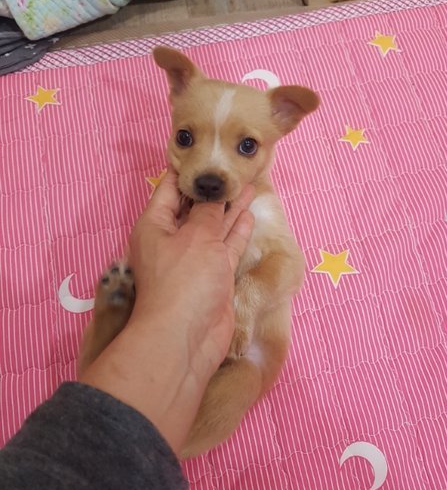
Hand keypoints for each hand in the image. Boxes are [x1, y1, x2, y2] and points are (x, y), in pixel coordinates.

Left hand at [80, 168, 254, 453]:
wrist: (188, 336)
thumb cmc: (185, 280)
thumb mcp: (198, 237)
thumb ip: (211, 213)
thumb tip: (215, 193)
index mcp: (156, 224)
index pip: (171, 188)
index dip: (189, 170)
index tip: (207, 152)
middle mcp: (173, 238)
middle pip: (195, 206)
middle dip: (213, 188)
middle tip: (232, 166)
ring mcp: (195, 257)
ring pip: (214, 225)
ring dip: (229, 207)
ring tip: (247, 183)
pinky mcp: (214, 274)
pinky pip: (227, 244)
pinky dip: (237, 230)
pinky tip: (248, 213)